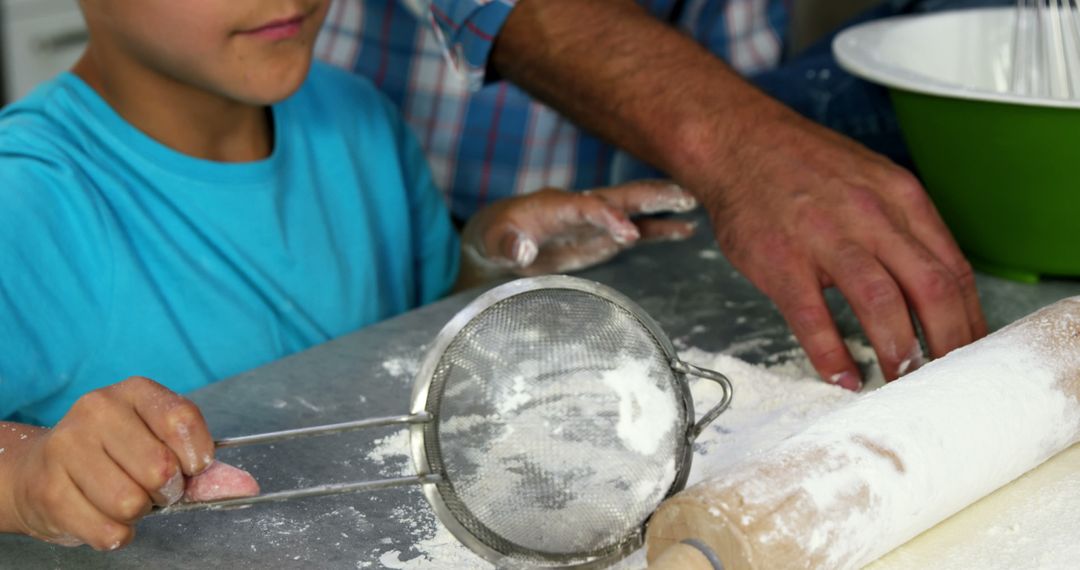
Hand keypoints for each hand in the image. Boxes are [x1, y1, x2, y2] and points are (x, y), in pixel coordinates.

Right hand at [1, 377, 236, 549]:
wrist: (38, 471)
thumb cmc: (114, 458)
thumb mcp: (163, 449)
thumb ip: (207, 470)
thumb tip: (248, 487)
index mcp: (134, 392)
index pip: (181, 420)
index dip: (197, 455)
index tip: (194, 467)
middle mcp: (97, 410)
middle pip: (159, 468)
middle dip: (166, 490)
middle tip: (154, 487)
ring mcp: (67, 447)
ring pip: (131, 503)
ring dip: (139, 513)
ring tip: (125, 498)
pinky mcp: (48, 489)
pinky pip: (107, 530)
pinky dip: (116, 533)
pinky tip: (103, 515)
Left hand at [461, 180, 697, 278]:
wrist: (498, 239)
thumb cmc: (494, 237)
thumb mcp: (493, 242)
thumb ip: (507, 246)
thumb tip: (522, 252)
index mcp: (556, 206)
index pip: (589, 207)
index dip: (609, 218)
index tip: (629, 235)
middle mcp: (582, 207)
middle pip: (622, 196)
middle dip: (651, 195)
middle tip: (686, 193)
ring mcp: (595, 221)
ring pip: (634, 209)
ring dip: (663, 205)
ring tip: (698, 202)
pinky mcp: (602, 236)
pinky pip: (636, 230)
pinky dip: (660, 229)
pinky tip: (687, 228)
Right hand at [696, 105, 985, 388]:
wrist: (738, 143)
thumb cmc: (804, 167)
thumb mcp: (871, 181)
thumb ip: (903, 228)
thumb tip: (935, 288)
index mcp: (900, 198)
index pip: (954, 269)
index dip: (969, 320)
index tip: (971, 353)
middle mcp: (870, 215)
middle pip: (931, 288)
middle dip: (947, 344)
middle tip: (947, 379)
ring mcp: (824, 238)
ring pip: (880, 302)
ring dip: (899, 352)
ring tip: (902, 381)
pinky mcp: (780, 261)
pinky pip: (813, 317)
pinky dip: (831, 355)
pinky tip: (842, 377)